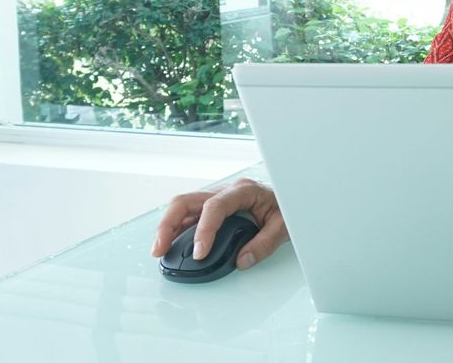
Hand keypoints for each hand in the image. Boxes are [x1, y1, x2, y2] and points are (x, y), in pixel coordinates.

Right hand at [151, 177, 288, 270]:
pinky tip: (171, 243)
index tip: (199, 253)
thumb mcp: (284, 225)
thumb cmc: (287, 205)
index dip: (203, 231)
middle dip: (168, 225)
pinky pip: (189, 215)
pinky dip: (177, 229)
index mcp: (243, 190)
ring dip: (167, 227)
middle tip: (160, 249)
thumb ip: (265, 244)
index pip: (215, 207)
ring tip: (159, 250)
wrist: (292, 193)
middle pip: (187, 201)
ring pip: (183, 206)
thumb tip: (243, 261)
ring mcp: (217, 197)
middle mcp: (226, 190)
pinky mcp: (213, 206)